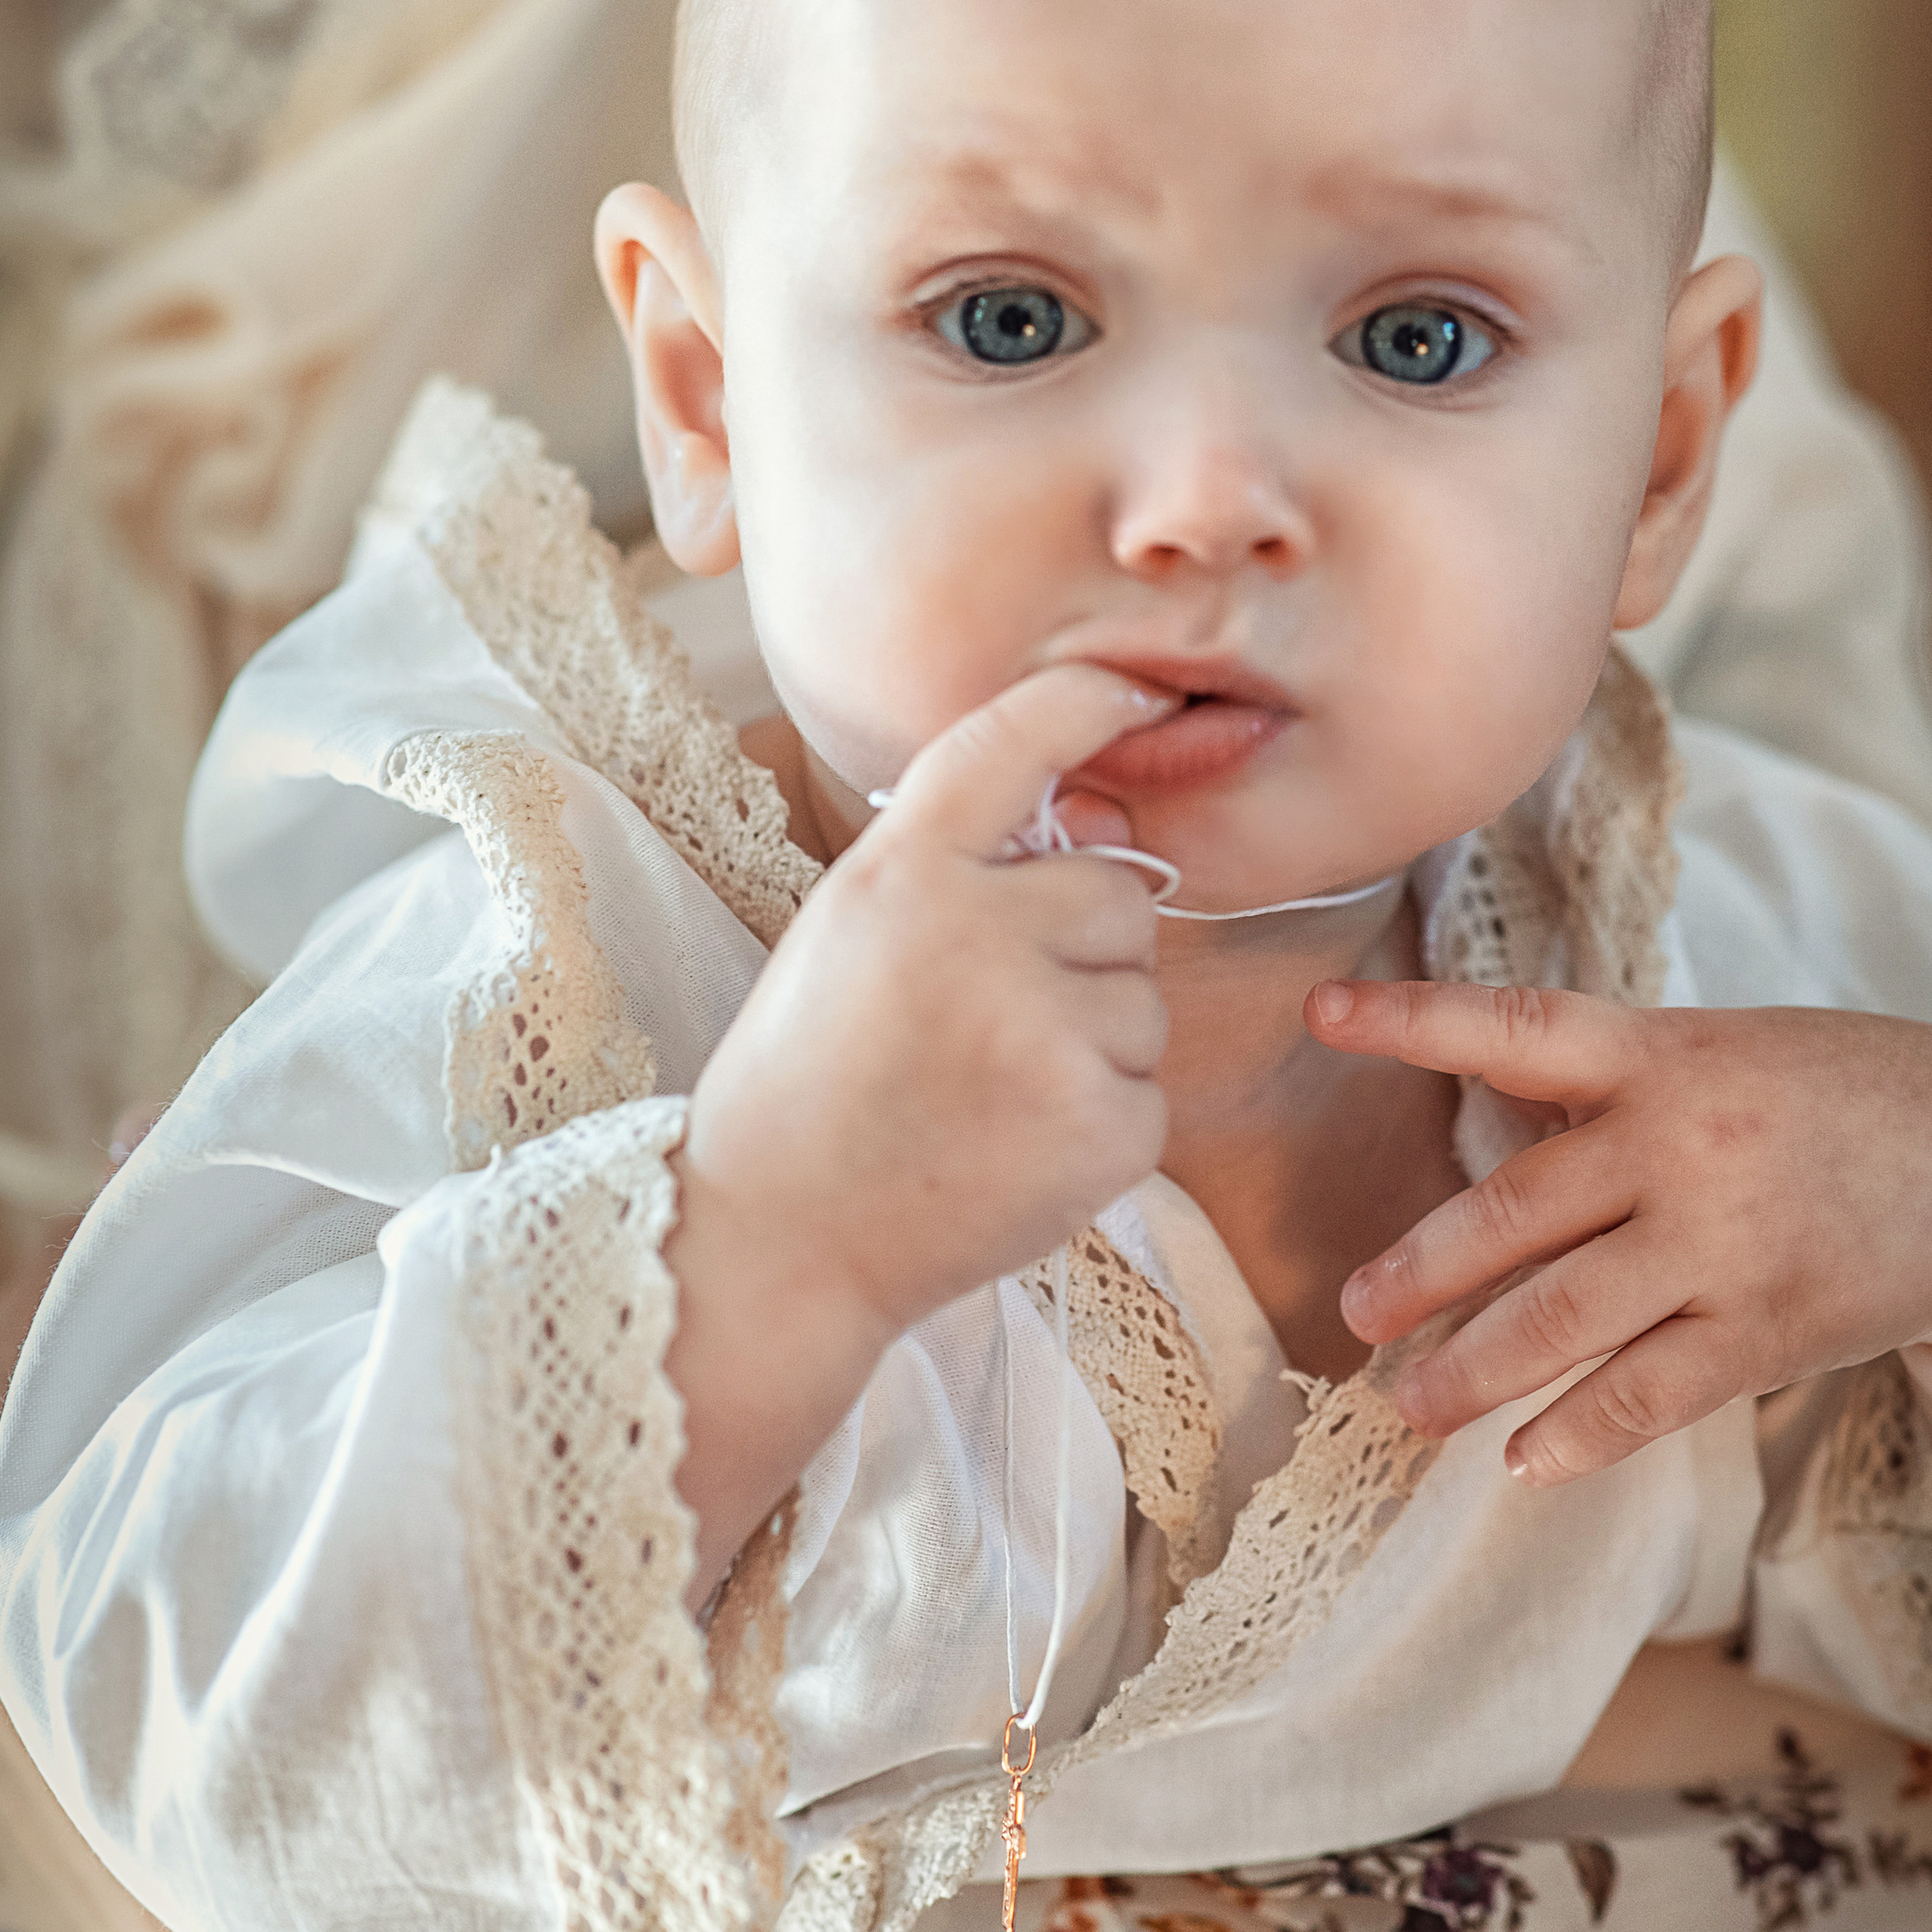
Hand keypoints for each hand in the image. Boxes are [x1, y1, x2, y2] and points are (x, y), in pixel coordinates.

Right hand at [667, 665, 1174, 1579]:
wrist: (779, 1241)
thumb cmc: (812, 1085)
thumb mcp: (851, 936)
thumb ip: (962, 871)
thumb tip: (1110, 829)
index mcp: (900, 872)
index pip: (1011, 742)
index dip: (1088, 701)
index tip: (1144, 689)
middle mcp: (977, 934)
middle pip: (1118, 892)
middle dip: (1077, 951)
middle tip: (976, 1030)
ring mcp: (1046, 1031)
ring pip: (1144, 994)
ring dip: (1092, 1041)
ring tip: (983, 1096)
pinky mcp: (1101, 1124)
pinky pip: (1152, 1091)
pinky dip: (1100, 1125)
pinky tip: (1013, 1152)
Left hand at [1318, 980, 1931, 1776]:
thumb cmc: (1841, 1098)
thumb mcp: (1729, 1050)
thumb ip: (1615, 1085)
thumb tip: (1489, 1119)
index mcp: (1661, 1050)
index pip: (1514, 1026)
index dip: (1414, 1021)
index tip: (1320, 1014)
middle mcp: (1680, 1139)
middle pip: (1515, 1213)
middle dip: (1422, 1270)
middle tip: (1354, 1312)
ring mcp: (1724, 1239)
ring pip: (1565, 1318)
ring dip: (1476, 1371)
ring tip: (1412, 1408)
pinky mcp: (1770, 1324)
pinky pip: (1651, 1391)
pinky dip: (1581, 1432)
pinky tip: (1528, 1460)